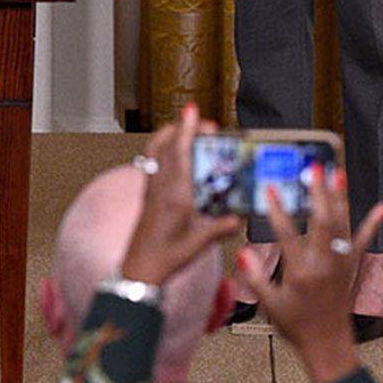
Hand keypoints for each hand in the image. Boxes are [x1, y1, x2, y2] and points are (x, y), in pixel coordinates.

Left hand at [118, 104, 240, 287]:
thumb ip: (225, 225)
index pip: (180, 154)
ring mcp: (151, 189)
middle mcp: (161, 188)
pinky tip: (172, 148)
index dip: (187, 130)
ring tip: (185, 127)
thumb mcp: (203, 241)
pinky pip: (151, 161)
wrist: (140, 271)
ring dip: (170, 135)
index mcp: (175, 196)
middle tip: (202, 122)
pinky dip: (161, 148)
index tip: (193, 111)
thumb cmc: (167, 258)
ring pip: (156, 151)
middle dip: (185, 128)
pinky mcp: (147, 194)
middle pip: (168, 146)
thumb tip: (242, 213)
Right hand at [237, 164, 382, 382]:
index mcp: (301, 272)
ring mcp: (341, 263)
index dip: (278, 210)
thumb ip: (256, 277)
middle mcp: (324, 264)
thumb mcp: (269, 305)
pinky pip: (364, 240)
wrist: (327, 343)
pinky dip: (374, 222)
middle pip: (323, 220)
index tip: (271, 188)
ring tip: (337, 173)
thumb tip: (244, 252)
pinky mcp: (352, 266)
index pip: (288, 234)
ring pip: (342, 223)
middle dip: (319, 192)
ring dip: (340, 197)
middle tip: (314, 168)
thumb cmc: (297, 325)